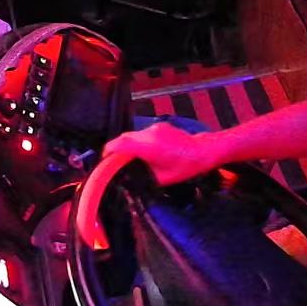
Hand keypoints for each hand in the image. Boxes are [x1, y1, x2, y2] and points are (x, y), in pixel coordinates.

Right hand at [102, 121, 222, 185]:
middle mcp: (149, 134)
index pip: (120, 144)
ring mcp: (155, 128)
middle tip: (113, 162)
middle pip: (124, 138)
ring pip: (133, 135)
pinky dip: (138, 142)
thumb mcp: (161, 179)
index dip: (108, 152)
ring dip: (127, 145)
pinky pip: (142, 133)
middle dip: (116, 149)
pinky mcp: (159, 126)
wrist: (203, 151)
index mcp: (148, 147)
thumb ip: (142, 177)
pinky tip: (142, 153)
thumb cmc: (184, 167)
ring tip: (128, 159)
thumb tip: (128, 178)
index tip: (103, 160)